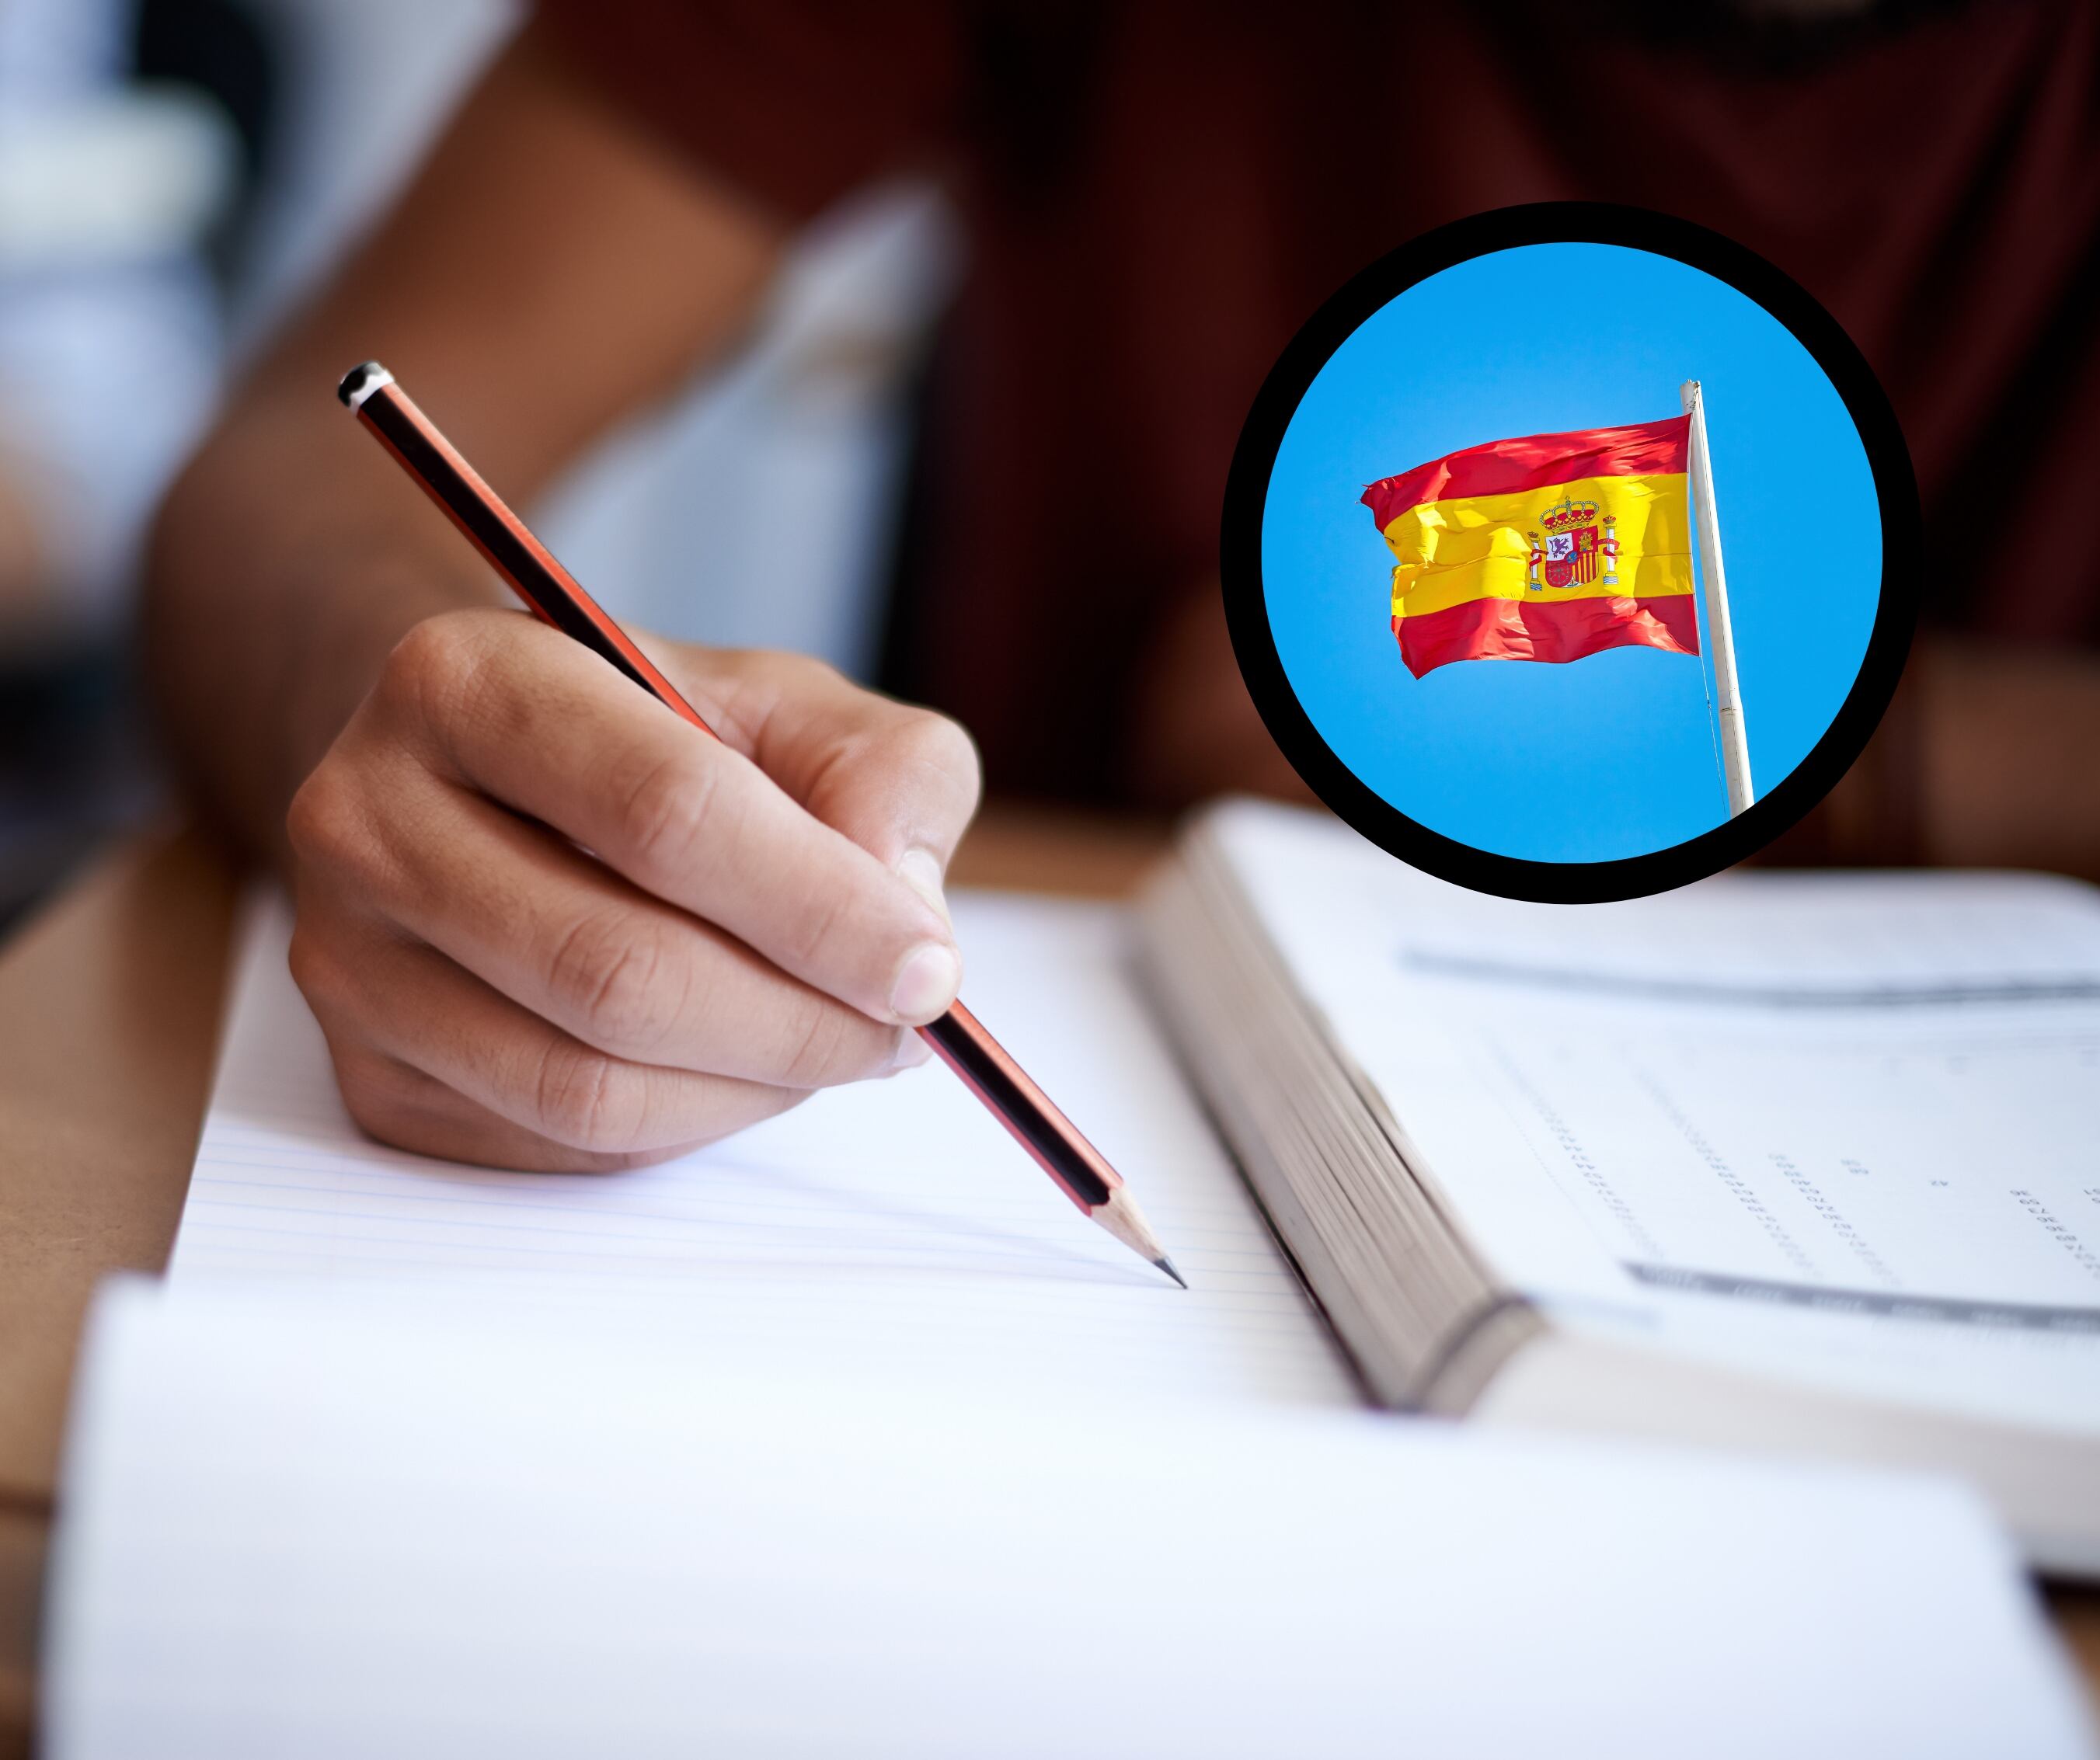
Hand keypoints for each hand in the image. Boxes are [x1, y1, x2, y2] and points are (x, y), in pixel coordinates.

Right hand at [285, 609, 979, 1170]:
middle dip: (800, 1021)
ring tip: (836, 1042)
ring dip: (753, 1087)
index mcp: (468, 679)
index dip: (819, 909)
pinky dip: (688, 1122)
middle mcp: (368, 815)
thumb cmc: (655, 737)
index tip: (929, 969)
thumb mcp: (789, 704)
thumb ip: (882, 772)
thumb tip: (904, 912)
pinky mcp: (370, 1075)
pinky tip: (739, 1065)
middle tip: (905, 1028)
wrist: (493, 781)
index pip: (665, 813)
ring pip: (585, 1083)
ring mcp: (350, 959)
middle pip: (619, 970)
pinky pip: (560, 1142)